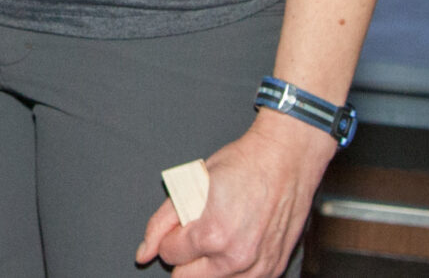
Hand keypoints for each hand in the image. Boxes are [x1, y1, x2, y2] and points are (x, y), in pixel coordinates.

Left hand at [134, 112, 335, 275]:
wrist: (285, 160)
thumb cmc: (242, 166)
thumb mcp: (190, 185)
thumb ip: (161, 222)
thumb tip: (143, 253)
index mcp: (212, 235)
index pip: (169, 255)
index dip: (169, 237)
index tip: (180, 224)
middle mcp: (236, 257)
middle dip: (184, 256)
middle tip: (195, 231)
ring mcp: (258, 267)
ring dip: (208, 265)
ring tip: (217, 234)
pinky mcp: (273, 268)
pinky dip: (232, 268)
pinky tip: (236, 242)